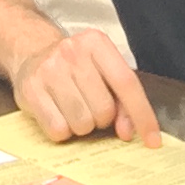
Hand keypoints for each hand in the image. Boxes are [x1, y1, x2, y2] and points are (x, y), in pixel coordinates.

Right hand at [8, 25, 158, 147]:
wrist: (31, 51)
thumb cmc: (75, 66)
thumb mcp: (101, 70)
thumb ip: (121, 99)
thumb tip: (127, 132)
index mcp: (96, 42)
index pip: (127, 83)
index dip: (143, 115)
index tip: (153, 141)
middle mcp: (72, 52)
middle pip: (104, 110)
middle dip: (101, 118)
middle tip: (89, 105)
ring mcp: (49, 70)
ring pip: (82, 124)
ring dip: (82, 125)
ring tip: (73, 108)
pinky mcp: (30, 90)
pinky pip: (58, 130)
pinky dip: (61, 130)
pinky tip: (57, 113)